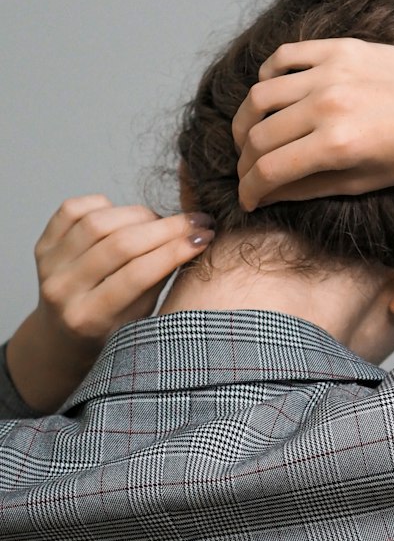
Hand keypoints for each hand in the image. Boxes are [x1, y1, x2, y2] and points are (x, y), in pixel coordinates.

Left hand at [5, 196, 215, 411]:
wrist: (61, 335)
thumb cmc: (109, 330)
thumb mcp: (140, 317)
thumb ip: (159, 279)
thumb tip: (193, 237)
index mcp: (88, 318)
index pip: (137, 275)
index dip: (175, 250)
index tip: (204, 236)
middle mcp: (61, 291)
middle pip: (119, 244)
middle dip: (165, 228)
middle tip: (195, 221)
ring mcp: (48, 266)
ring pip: (98, 222)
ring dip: (139, 215)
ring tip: (160, 222)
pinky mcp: (41, 246)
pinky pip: (72, 209)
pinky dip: (104, 205)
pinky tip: (123, 216)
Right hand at [232, 37, 393, 211]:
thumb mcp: (366, 181)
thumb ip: (310, 187)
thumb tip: (267, 195)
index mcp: (338, 146)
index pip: (269, 170)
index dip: (250, 189)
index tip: (248, 198)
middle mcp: (328, 106)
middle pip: (258, 135)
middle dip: (246, 161)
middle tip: (250, 171)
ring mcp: (332, 72)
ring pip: (260, 95)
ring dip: (247, 120)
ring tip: (252, 135)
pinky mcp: (339, 48)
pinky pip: (284, 57)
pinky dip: (267, 76)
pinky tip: (272, 94)